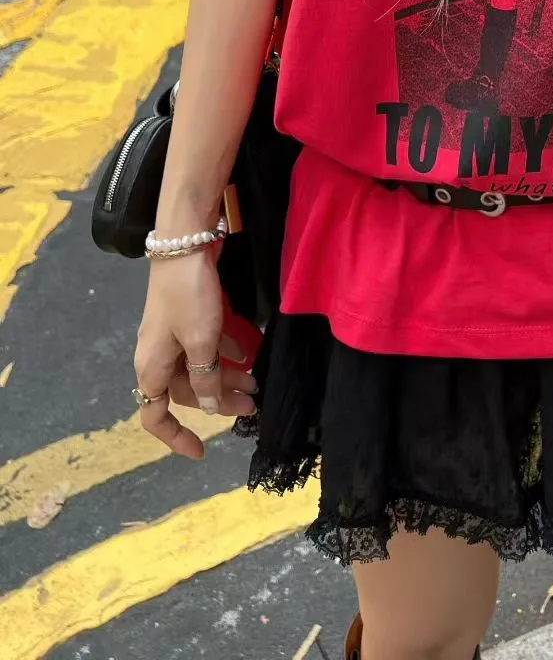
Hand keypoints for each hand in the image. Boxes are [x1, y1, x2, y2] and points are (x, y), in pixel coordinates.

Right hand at [133, 247, 256, 458]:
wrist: (184, 243)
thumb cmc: (189, 296)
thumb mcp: (201, 341)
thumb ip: (205, 377)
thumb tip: (210, 407)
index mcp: (152, 368)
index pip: (154, 416)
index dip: (175, 438)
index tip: (202, 452)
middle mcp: (158, 355)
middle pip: (186, 391)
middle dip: (219, 402)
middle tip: (253, 405)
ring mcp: (171, 334)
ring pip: (198, 368)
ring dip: (226, 377)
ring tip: (257, 383)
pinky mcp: (185, 315)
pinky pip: (204, 345)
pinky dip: (224, 352)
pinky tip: (247, 352)